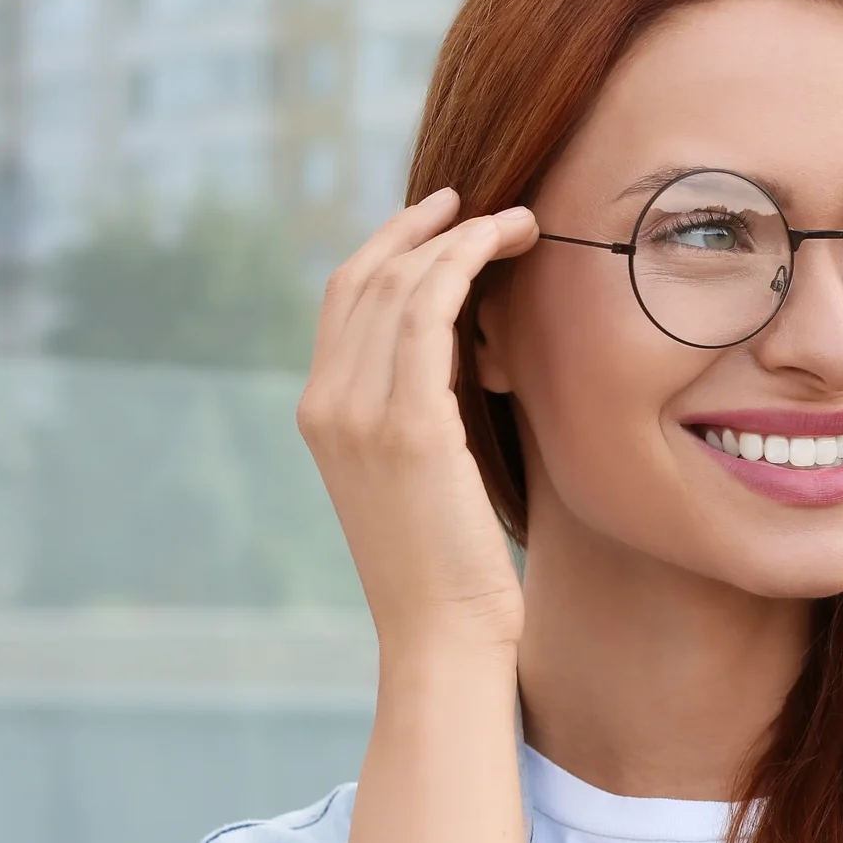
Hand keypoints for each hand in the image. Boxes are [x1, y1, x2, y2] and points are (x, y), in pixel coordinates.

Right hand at [298, 189, 538, 659]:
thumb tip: (469, 354)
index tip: (444, 218)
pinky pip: (429, 310)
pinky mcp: (406, 425)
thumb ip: (423, 412)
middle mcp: (326, 404)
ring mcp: (358, 413)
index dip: (391, 245)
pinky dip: (467, 261)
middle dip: (425, 227)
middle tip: (486, 204)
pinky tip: (508, 246)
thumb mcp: (422, 476)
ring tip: (521, 221)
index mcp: (322, 414)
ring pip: (400, 282)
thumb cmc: (452, 570)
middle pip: (363, 276)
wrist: (442, 638)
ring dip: (462, 237)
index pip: (344, 299)